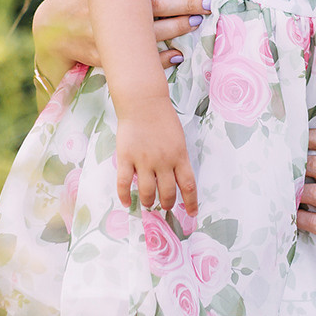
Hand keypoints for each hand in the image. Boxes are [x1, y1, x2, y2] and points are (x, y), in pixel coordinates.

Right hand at [33, 0, 215, 76]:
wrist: (48, 31)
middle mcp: (109, 4)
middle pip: (157, 2)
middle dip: (186, 1)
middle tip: (209, 0)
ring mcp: (106, 31)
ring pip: (151, 32)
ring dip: (178, 27)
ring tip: (198, 20)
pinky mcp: (102, 54)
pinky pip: (135, 58)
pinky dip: (158, 58)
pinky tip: (177, 55)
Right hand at [115, 98, 199, 214]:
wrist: (143, 102)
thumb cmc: (163, 119)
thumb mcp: (179, 139)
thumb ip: (178, 159)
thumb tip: (177, 179)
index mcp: (179, 156)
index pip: (188, 186)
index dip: (191, 203)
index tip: (192, 213)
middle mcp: (163, 161)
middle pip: (167, 193)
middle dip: (167, 204)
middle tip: (165, 206)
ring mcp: (143, 160)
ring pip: (147, 192)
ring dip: (149, 202)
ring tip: (149, 203)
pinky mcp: (126, 157)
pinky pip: (124, 182)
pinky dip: (124, 195)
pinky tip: (127, 202)